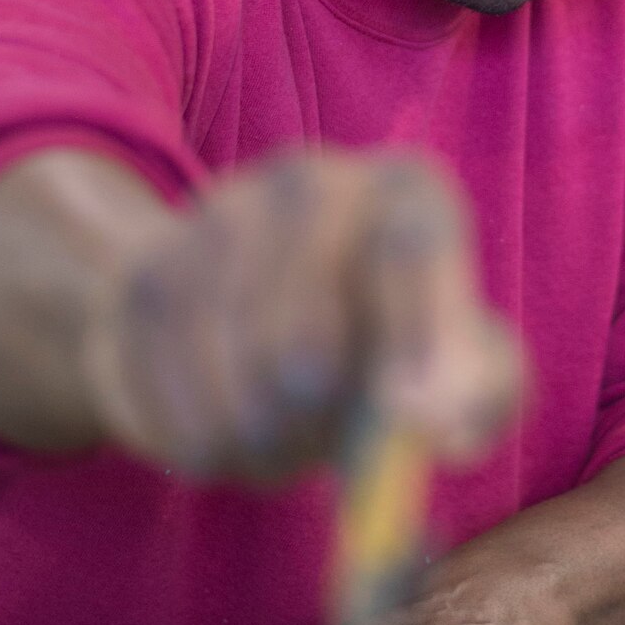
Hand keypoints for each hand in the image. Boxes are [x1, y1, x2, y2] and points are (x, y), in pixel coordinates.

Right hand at [83, 149, 523, 480]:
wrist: (252, 315)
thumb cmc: (379, 344)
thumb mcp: (457, 363)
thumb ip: (478, 394)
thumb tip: (439, 430)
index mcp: (405, 192)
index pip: (415, 247)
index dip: (418, 339)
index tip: (414, 423)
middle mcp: (309, 183)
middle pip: (307, 338)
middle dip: (318, 423)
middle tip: (323, 440)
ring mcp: (216, 218)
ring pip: (235, 380)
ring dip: (262, 441)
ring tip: (280, 430)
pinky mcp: (146, 274)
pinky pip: (174, 399)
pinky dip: (204, 439)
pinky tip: (223, 417)